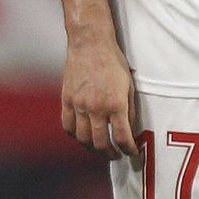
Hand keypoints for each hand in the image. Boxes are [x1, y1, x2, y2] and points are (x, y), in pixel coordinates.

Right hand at [59, 38, 139, 160]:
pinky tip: (81, 136)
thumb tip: (129, 128)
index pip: (121, 137)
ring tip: (99, 149)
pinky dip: (74, 135)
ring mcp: (79, 105)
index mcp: (115, 104)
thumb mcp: (129, 84)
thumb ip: (129, 108)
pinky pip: (67, 125)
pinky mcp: (66, 100)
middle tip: (115, 155)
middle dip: (110, 153)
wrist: (90, 43)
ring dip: (92, 148)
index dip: (127, 149)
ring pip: (82, 138)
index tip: (131, 153)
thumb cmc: (113, 60)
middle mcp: (96, 107)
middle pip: (101, 143)